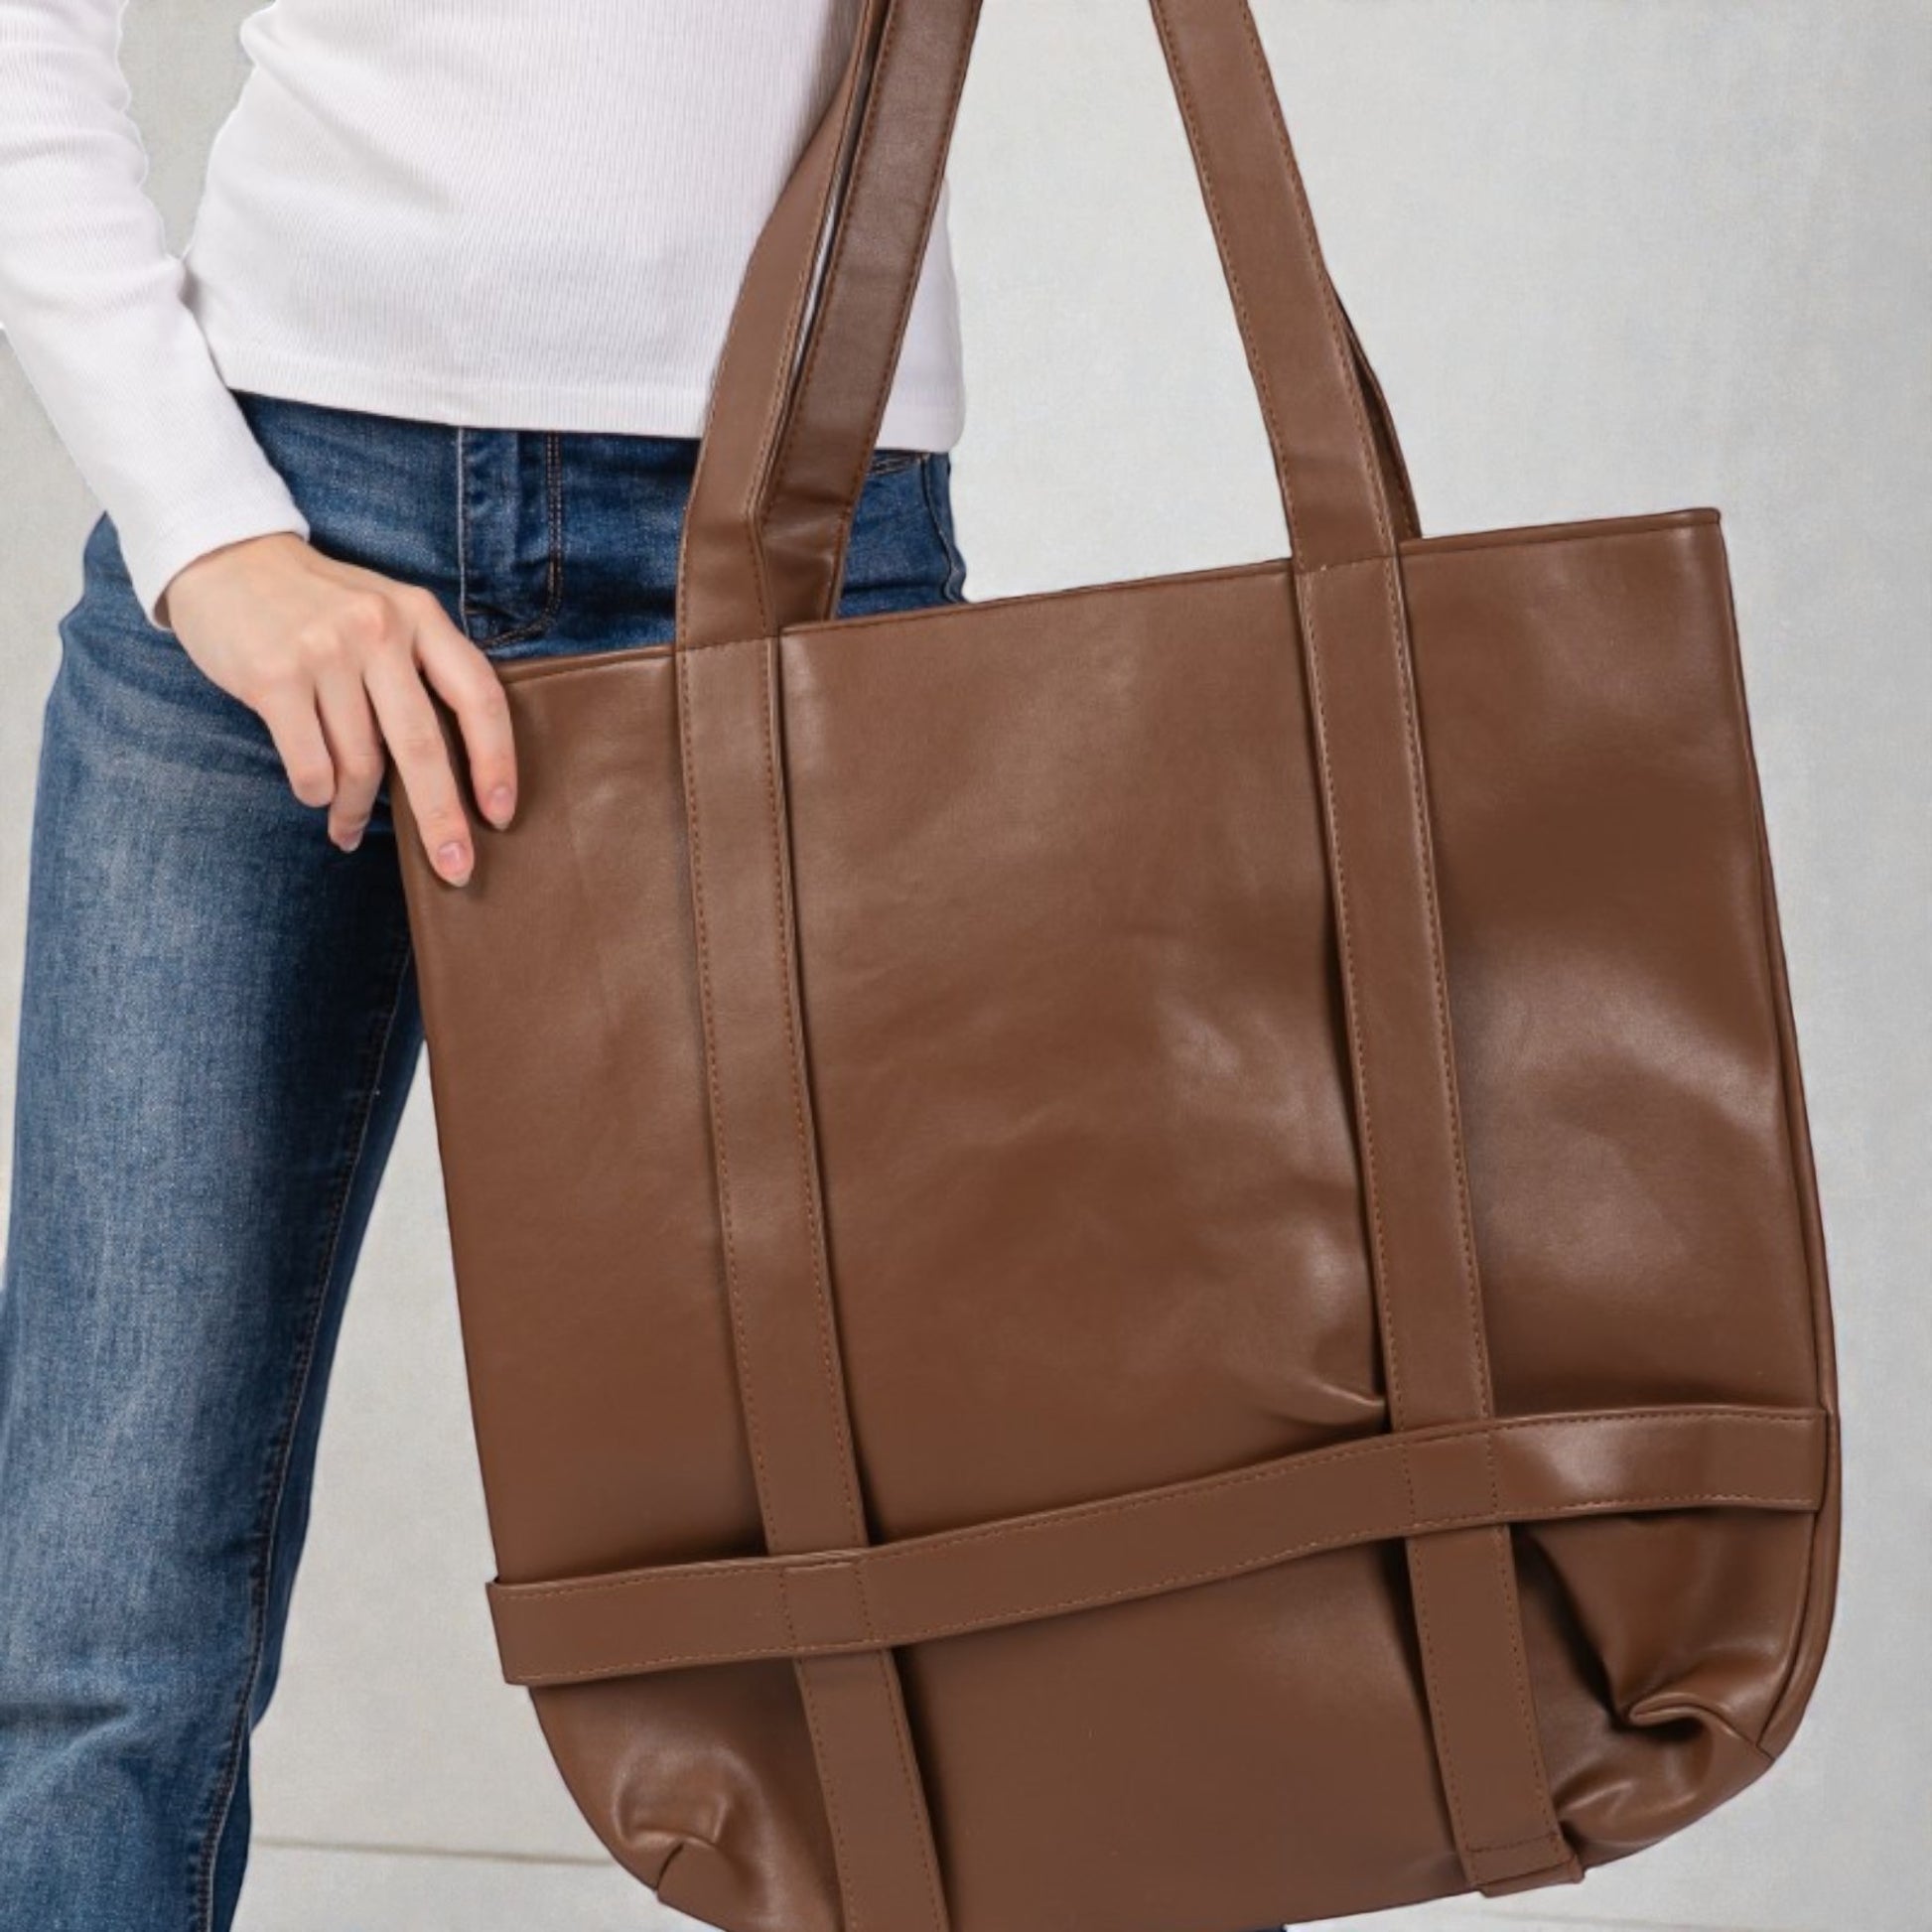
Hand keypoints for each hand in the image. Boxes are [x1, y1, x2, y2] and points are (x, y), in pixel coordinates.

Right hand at [159, 532, 513, 885]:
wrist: (225, 557)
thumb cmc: (318, 606)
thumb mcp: (385, 614)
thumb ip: (420, 672)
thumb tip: (456, 772)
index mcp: (420, 616)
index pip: (479, 697)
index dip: (497, 761)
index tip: (500, 814)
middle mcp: (378, 630)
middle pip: (422, 746)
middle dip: (441, 818)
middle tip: (455, 869)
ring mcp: (324, 651)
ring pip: (359, 764)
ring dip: (357, 812)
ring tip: (349, 829)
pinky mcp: (274, 676)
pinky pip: (310, 765)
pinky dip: (316, 793)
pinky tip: (316, 796)